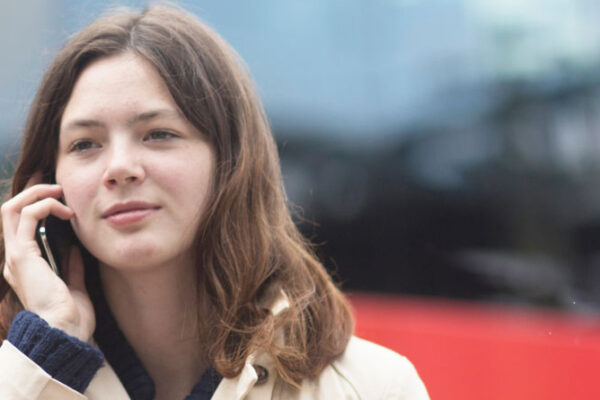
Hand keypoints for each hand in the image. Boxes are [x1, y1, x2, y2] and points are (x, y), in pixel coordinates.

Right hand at [1, 174, 94, 341]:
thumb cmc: (71, 316)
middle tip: (56, 185)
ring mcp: (15, 256)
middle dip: (31, 192)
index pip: (20, 226)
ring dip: (37, 194)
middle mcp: (14, 259)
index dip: (35, 205)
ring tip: (60, 192)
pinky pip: (26, 218)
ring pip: (12, 209)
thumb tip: (77, 248)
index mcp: (25, 266)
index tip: (58, 195)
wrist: (65, 332)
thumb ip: (71, 265)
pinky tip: (64, 209)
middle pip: (10, 212)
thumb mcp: (74, 284)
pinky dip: (43, 205)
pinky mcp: (22, 255)